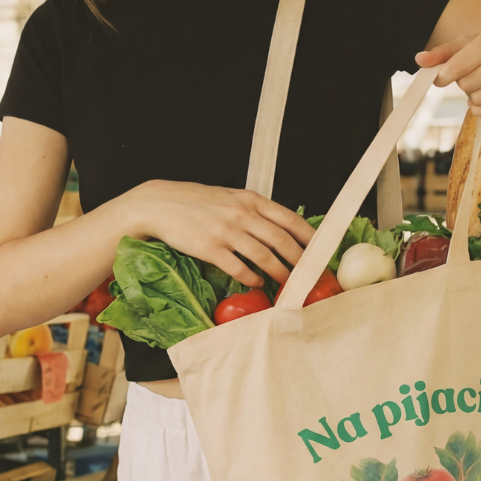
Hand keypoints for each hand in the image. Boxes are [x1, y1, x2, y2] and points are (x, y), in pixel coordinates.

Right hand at [125, 180, 313, 288]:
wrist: (159, 205)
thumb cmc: (195, 202)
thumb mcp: (229, 197)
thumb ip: (252, 210)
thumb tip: (278, 229)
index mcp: (249, 199)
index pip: (290, 218)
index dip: (309, 237)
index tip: (321, 251)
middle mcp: (241, 213)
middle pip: (282, 240)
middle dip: (301, 260)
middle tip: (310, 274)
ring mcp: (225, 231)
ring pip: (263, 256)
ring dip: (279, 272)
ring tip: (287, 283)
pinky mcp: (209, 248)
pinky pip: (237, 268)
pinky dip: (251, 278)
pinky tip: (256, 283)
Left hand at [416, 28, 480, 117]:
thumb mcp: (470, 44)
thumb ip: (443, 53)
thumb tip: (419, 60)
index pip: (460, 64)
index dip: (444, 75)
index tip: (441, 77)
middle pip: (467, 84)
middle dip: (464, 84)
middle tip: (473, 76)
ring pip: (478, 99)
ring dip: (473, 97)